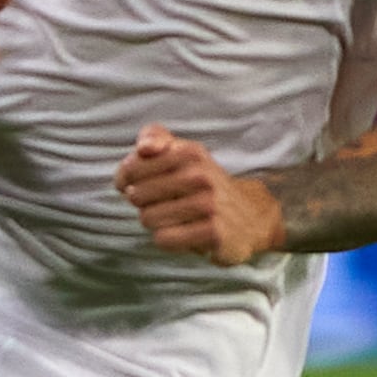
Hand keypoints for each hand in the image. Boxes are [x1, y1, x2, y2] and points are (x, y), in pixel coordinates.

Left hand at [116, 125, 286, 264]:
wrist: (251, 217)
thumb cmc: (204, 185)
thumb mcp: (184, 153)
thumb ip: (155, 136)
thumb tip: (143, 148)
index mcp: (191, 153)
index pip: (131, 166)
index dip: (125, 180)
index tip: (134, 185)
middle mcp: (202, 175)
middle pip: (137, 195)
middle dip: (142, 204)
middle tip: (161, 204)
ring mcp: (209, 204)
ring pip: (148, 218)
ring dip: (155, 223)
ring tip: (173, 219)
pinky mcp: (214, 232)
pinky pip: (165, 239)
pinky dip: (167, 239)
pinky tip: (182, 234)